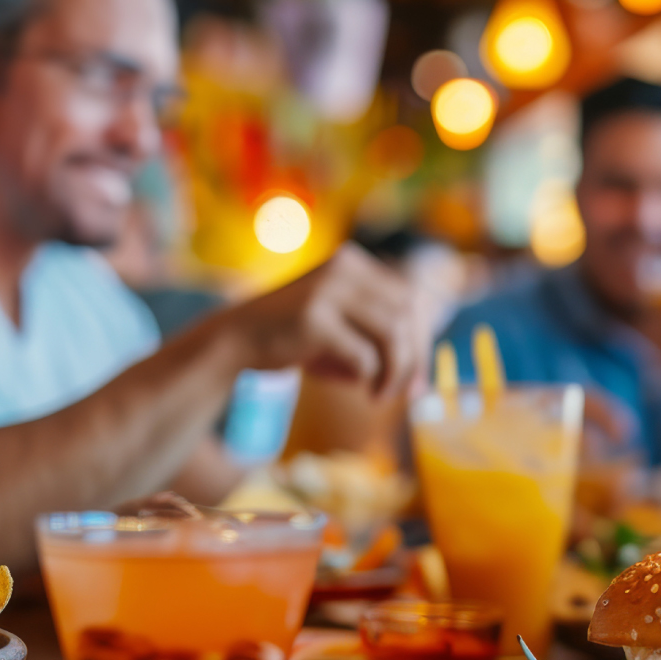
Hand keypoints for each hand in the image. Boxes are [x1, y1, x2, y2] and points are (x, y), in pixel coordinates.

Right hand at [216, 243, 419, 398]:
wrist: (235, 341)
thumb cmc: (296, 339)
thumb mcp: (343, 325)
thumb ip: (381, 332)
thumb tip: (424, 368)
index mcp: (354, 263)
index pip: (411, 299)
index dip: (423, 339)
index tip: (419, 376)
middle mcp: (345, 268)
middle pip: (408, 315)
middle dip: (415, 359)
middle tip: (409, 394)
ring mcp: (328, 291)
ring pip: (393, 336)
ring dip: (395, 373)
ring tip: (380, 396)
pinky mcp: (314, 319)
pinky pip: (365, 357)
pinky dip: (368, 378)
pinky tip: (356, 388)